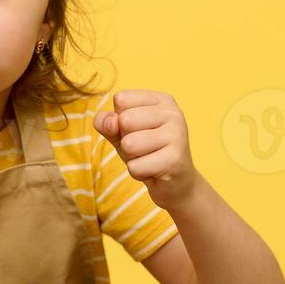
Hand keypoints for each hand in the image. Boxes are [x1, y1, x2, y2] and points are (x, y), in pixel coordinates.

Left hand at [93, 89, 197, 209]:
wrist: (175, 183)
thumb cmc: (146, 152)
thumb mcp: (121, 133)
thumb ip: (107, 122)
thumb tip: (110, 122)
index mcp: (162, 100)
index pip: (121, 100)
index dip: (119, 121)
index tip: (139, 131)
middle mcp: (173, 113)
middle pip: (124, 120)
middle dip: (126, 141)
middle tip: (144, 149)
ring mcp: (177, 135)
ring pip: (129, 144)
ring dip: (131, 158)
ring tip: (149, 159)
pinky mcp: (174, 159)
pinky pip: (135, 167)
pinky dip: (138, 173)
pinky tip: (154, 171)